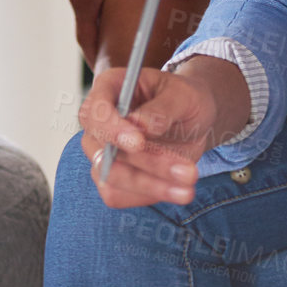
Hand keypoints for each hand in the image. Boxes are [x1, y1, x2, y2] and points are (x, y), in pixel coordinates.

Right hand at [78, 67, 218, 208]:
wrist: (192, 119)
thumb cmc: (183, 99)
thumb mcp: (182, 95)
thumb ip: (162, 108)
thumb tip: (140, 125)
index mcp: (108, 89)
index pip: (94, 111)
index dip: (111, 128)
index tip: (138, 142)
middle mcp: (98, 122)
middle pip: (101, 150)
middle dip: (145, 164)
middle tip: (187, 172)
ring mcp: (103, 151)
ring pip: (109, 177)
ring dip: (150, 186)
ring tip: (188, 188)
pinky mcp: (115, 176)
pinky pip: (117, 196)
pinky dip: (147, 197)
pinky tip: (175, 190)